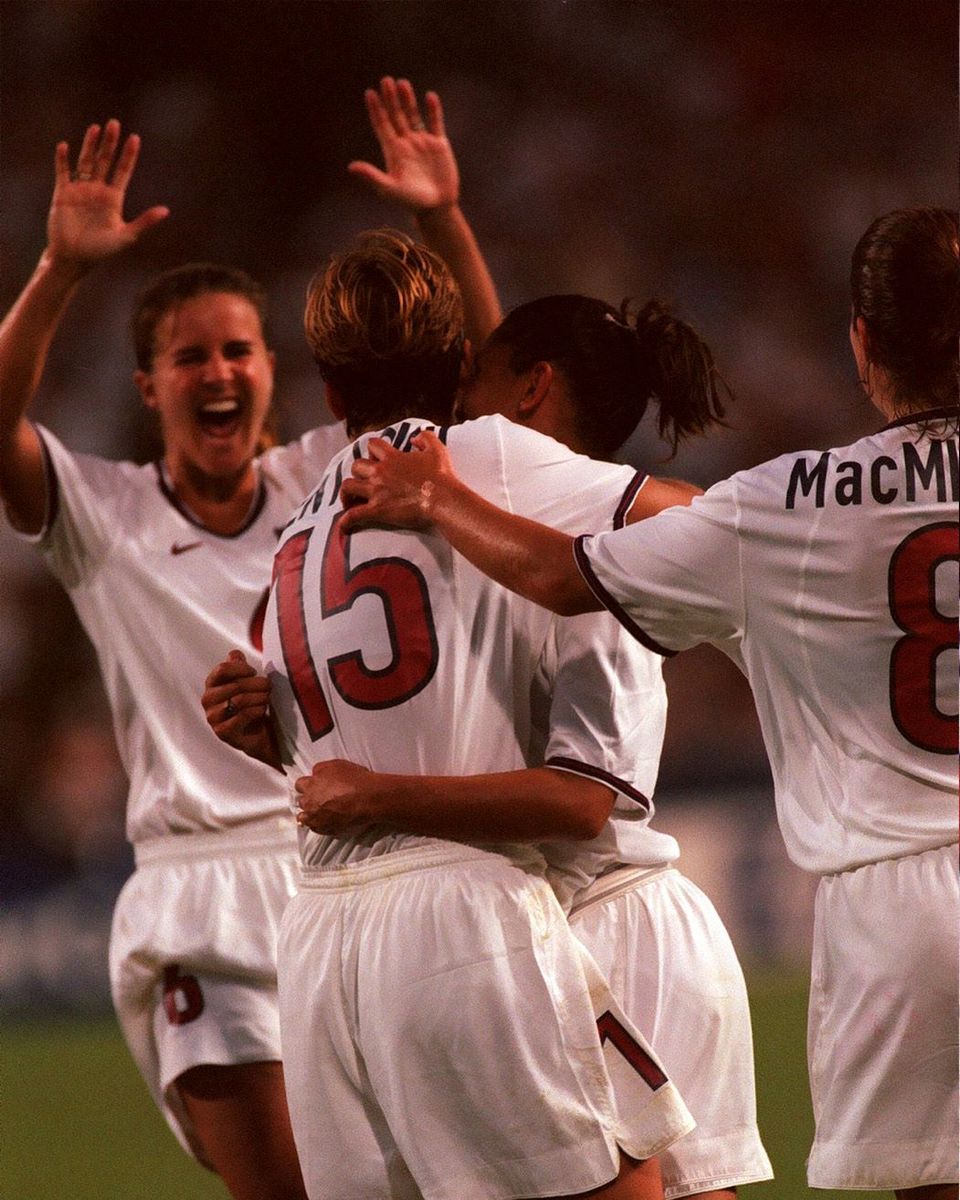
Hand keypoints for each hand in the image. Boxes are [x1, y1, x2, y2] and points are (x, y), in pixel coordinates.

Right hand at [46, 119, 168, 269]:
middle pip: (105, 161)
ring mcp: (80, 190)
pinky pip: (63, 173)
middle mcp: (97, 190)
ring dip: (90, 145)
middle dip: (110, 143)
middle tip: (115, 123)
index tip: (135, 138)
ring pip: (86, 162)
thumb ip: (145, 222)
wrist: (74, 258)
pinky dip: (63, 160)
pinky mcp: (62, 194)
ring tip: (96, 128)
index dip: (128, 155)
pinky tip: (65, 146)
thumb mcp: (126, 236)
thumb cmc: (101, 251)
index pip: (123, 171)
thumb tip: (166, 210)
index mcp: (114, 198)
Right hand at [202, 649, 278, 765]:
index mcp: (212, 684)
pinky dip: (257, 710)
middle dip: (257, 684)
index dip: (241, 668)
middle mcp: (208, 700)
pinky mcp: (223, 732)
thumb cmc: (251, 703)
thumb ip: (238, 666)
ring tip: (268, 697)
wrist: (257, 734)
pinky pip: (243, 716)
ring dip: (260, 697)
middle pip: (235, 685)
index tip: (254, 672)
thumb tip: (235, 654)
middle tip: (268, 686)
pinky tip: (262, 709)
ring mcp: (213, 717)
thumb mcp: (245, 681)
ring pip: (240, 700)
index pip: (222, 669)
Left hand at [295, 760, 378, 835]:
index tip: (313, 785)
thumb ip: (320, 769)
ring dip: (310, 813)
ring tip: (320, 811)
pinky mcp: (324, 829)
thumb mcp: (335, 764)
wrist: (368, 799)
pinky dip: (318, 824)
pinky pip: (314, 828)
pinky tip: (326, 819)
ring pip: (304, 817)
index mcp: (311, 785)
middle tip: (319, 797)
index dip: (307, 784)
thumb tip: (314, 774)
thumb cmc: (354, 780)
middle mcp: (309, 802)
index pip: (299, 784)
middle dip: (308, 799)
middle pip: (301, 801)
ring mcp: (316, 817)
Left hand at [340, 429, 453, 531]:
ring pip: (348, 487)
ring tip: (350, 500)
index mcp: (392, 458)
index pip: (372, 445)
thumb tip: (414, 438)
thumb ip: (425, 438)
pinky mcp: (377, 510)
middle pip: (356, 466)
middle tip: (365, 481)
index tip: (376, 459)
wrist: (442, 499)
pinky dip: (345, 521)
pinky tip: (343, 527)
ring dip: (347, 493)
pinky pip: (354, 515)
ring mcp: (376, 491)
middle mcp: (380, 472)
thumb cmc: (441, 477)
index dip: (372, 451)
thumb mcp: (437, 449)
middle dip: (358, 472)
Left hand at [348, 76, 458, 212]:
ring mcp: (422, 143)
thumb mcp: (389, 189)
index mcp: (393, 151)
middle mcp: (406, 143)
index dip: (375, 110)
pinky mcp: (439, 145)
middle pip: (396, 116)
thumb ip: (372, 176)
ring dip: (408, 100)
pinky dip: (433, 110)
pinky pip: (435, 123)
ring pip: (413, 116)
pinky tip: (430, 97)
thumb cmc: (411, 201)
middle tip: (386, 80)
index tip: (370, 93)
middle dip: (390, 99)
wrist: (436, 208)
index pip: (381, 125)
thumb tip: (351, 167)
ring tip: (402, 83)